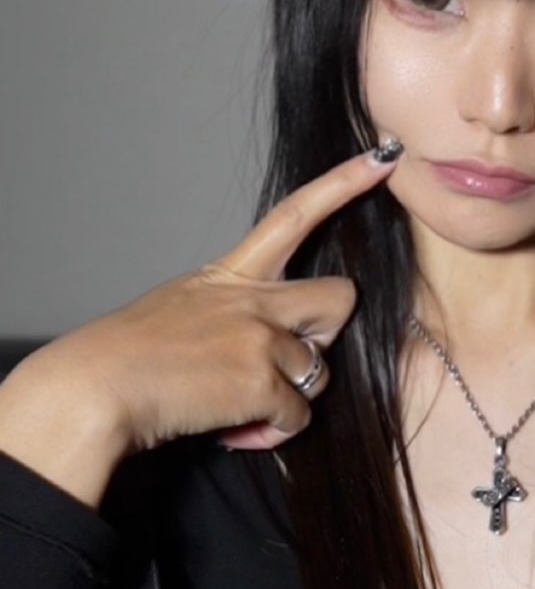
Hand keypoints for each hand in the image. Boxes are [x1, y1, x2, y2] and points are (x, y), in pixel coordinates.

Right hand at [0, 148, 399, 503]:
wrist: (95, 388)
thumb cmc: (128, 358)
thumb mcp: (181, 309)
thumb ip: (232, 314)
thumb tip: (268, 348)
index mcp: (229, 274)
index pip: (294, 215)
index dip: (343, 184)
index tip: (384, 157)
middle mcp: (252, 298)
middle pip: (340, 298)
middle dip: (327, 333)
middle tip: (285, 361)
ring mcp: (260, 337)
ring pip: (317, 371)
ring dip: (285, 398)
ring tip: (234, 407)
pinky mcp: (262, 381)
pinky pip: (297, 416)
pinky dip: (270, 431)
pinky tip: (232, 429)